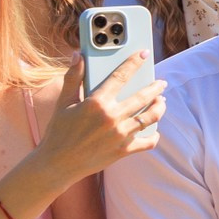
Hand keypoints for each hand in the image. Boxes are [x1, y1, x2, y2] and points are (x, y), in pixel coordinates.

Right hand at [43, 55, 166, 183]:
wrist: (56, 164)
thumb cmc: (58, 132)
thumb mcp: (63, 103)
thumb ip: (73, 78)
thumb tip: (78, 56)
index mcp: (97, 103)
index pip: (121, 76)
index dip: (134, 63)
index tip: (144, 54)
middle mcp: (112, 117)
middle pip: (142, 97)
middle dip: (156, 87)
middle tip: (161, 82)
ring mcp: (120, 135)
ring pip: (150, 117)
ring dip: (159, 107)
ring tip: (162, 101)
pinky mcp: (123, 150)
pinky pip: (147, 142)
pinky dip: (154, 136)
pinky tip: (155, 130)